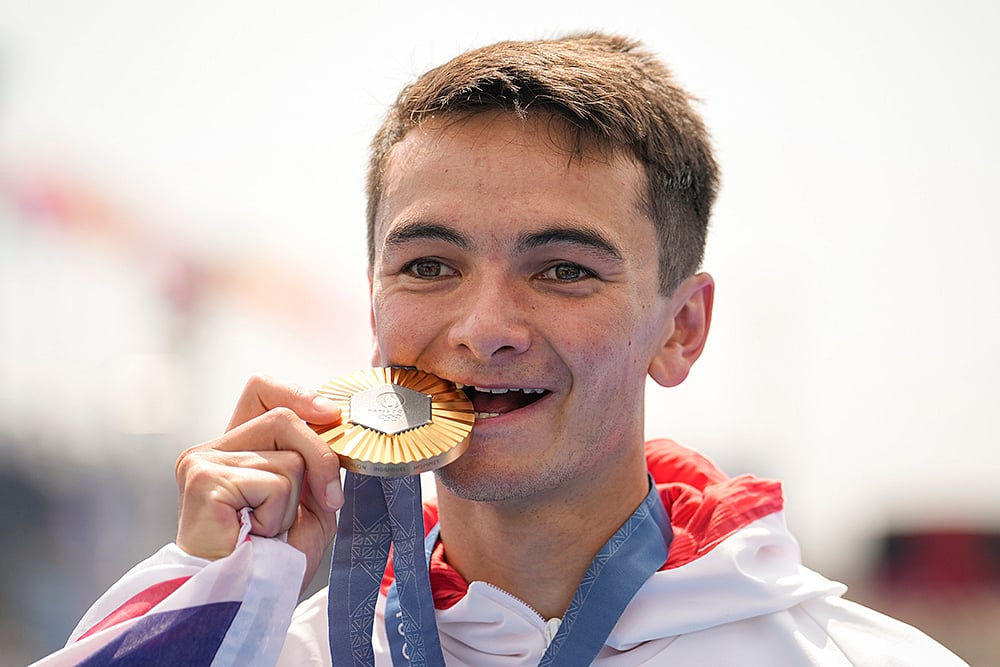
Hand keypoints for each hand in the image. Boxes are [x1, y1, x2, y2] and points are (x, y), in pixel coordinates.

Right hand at [175, 374, 343, 589]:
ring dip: (295, 501)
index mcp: (237, 448)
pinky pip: (275, 482)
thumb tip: (333, 418)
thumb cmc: (273, 559)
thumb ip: (318, 460)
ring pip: (288, 455)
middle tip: (327, 501)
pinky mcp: (203, 479)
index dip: (299, 393)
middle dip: (321, 458)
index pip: (262, 389)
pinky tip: (253, 534)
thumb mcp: (311, 501)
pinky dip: (278, 515)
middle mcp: (213, 449)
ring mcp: (203, 461)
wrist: (245, 602)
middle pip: (285, 416)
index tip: (331, 413)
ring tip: (268, 529)